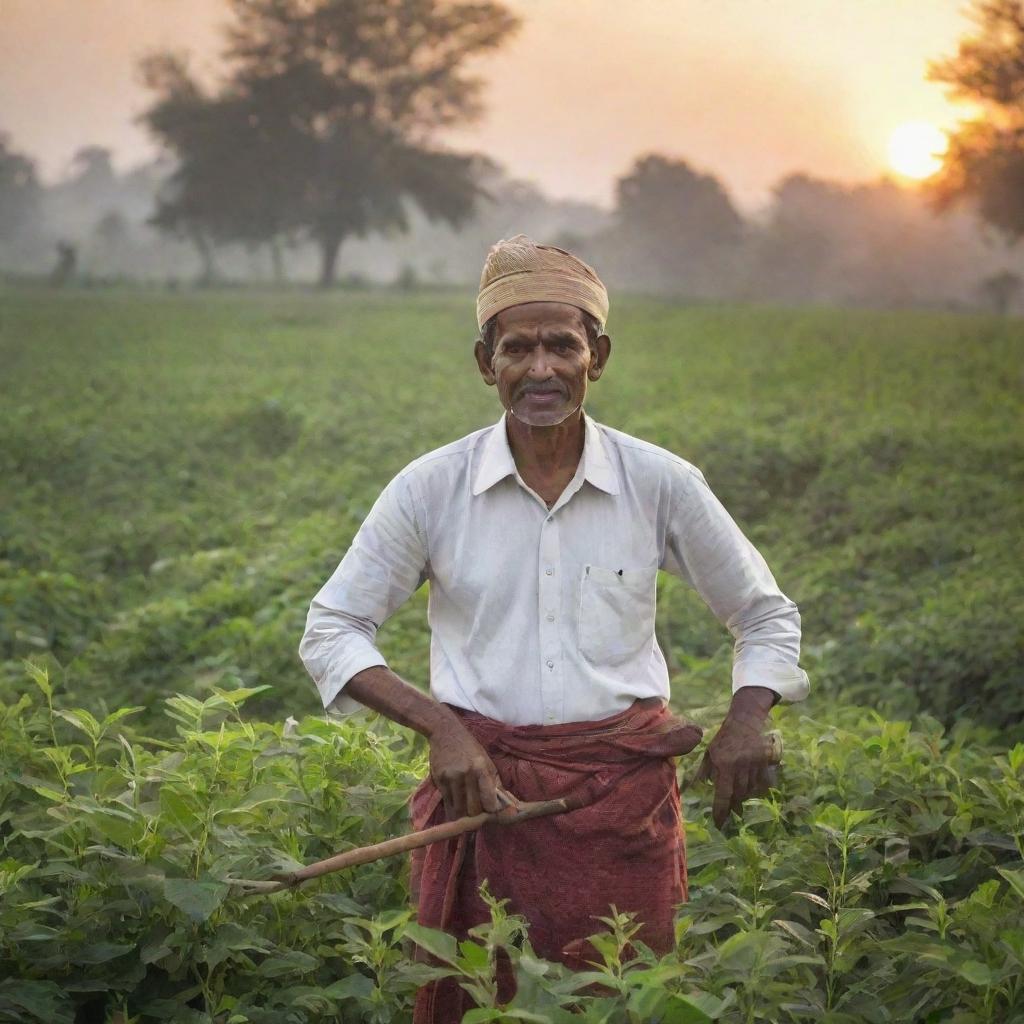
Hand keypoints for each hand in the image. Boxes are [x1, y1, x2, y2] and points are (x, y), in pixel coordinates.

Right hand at [429, 720, 503, 818]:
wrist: (445, 732)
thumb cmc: (470, 747)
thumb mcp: (486, 760)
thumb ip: (494, 782)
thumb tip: (505, 803)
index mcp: (482, 768)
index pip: (489, 799)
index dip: (490, 810)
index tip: (490, 812)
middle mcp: (467, 774)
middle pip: (473, 808)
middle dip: (477, 815)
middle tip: (478, 816)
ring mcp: (451, 778)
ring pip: (459, 809)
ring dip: (464, 815)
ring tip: (466, 816)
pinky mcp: (439, 780)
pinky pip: (447, 803)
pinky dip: (452, 810)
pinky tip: (456, 809)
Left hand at [695, 687, 776, 827]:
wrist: (745, 721)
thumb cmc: (724, 738)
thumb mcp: (710, 752)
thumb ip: (705, 771)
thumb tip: (699, 788)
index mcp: (724, 763)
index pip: (723, 794)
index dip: (721, 811)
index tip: (719, 824)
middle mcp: (741, 766)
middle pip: (738, 795)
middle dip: (733, 806)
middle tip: (730, 813)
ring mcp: (755, 765)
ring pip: (751, 791)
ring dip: (744, 798)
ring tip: (739, 803)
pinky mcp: (765, 763)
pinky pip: (763, 784)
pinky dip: (757, 790)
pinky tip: (752, 791)